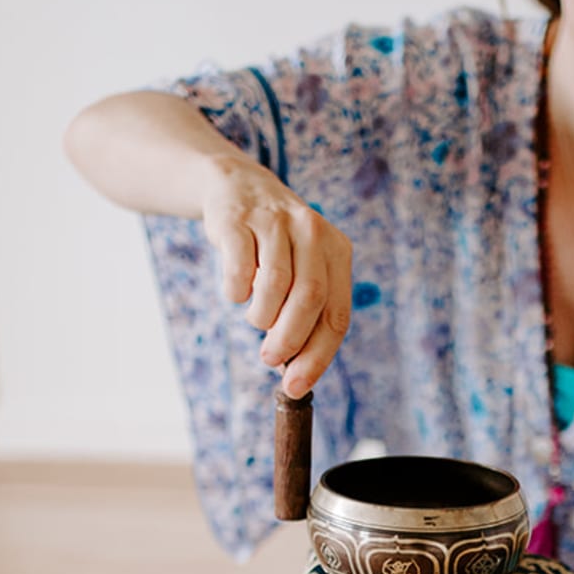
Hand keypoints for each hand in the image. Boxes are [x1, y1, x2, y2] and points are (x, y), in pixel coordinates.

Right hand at [200, 159, 353, 395]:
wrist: (237, 187)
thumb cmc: (274, 246)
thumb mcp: (302, 270)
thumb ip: (306, 316)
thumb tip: (296, 375)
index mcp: (337, 250)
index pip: (336, 315)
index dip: (317, 356)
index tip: (296, 386)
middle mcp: (312, 231)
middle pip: (309, 299)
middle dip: (289, 340)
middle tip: (269, 359)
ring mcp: (275, 222)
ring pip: (275, 286)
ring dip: (261, 318)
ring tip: (256, 319)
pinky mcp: (239, 220)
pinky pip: (239, 270)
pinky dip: (236, 292)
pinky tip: (237, 293)